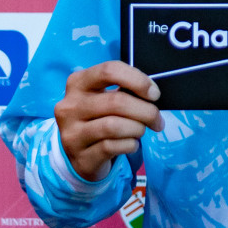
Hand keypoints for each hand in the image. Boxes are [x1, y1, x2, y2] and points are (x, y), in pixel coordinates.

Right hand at [54, 60, 163, 181]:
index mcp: (77, 83)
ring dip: (137, 128)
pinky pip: (112, 147)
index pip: (109, 70)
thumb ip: (125, 90)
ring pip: (114, 126)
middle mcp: (70, 106)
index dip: (138, 80)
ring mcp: (72, 133)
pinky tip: (130, 144)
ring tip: (140, 131)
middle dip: (146, 111)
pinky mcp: (80, 157)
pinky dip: (130, 144)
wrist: (81, 155)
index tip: (154, 94)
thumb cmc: (100, 119)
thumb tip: (151, 94)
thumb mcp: (106, 98)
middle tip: (157, 120)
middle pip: (116, 101)